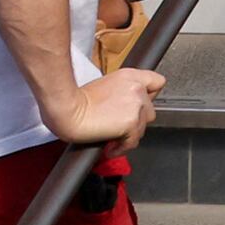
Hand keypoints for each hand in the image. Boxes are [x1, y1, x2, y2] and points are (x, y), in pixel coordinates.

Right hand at [47, 61, 166, 150]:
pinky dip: (122, 148)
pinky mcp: (131, 123)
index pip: (157, 83)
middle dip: (137, 120)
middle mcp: (137, 88)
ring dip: (129, 135)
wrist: (67, 110)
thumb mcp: (105, 85)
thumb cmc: (76, 100)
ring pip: (143, 127)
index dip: (148, 97)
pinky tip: (110, 148)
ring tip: (112, 138)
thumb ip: (122, 91)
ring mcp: (136, 105)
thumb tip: (125, 106)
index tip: (138, 107)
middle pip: (150, 110)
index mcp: (131, 76)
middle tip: (120, 126)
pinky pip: (133, 141)